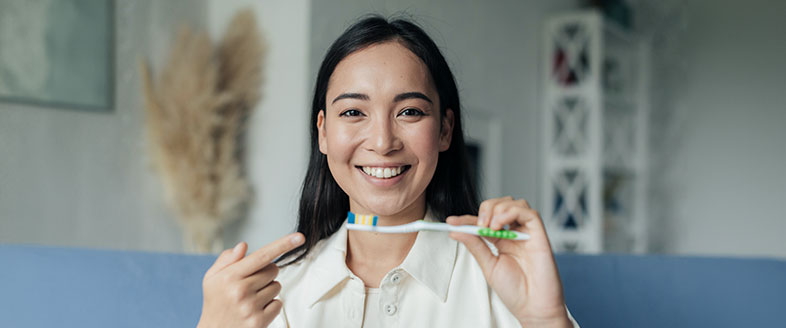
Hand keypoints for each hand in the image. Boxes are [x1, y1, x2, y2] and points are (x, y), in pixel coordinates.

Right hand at [197, 233, 304, 327]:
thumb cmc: (215, 302)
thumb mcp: (212, 278)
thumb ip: (227, 259)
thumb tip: (243, 246)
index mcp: (229, 276)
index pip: (262, 256)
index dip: (283, 244)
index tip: (300, 237)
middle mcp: (240, 291)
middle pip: (273, 270)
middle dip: (266, 273)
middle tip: (251, 283)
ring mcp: (250, 307)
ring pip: (277, 286)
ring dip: (268, 289)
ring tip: (251, 298)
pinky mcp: (259, 322)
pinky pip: (278, 303)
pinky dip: (270, 305)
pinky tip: (255, 309)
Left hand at [447, 197, 570, 326]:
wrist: (533, 307)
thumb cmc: (515, 291)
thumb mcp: (488, 265)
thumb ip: (475, 245)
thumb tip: (456, 231)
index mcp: (501, 240)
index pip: (483, 221)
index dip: (466, 218)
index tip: (451, 222)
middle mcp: (514, 233)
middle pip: (500, 206)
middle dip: (485, 209)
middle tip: (479, 225)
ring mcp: (527, 233)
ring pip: (514, 203)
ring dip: (498, 209)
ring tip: (490, 227)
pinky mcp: (539, 234)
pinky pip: (528, 212)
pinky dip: (511, 212)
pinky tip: (500, 224)